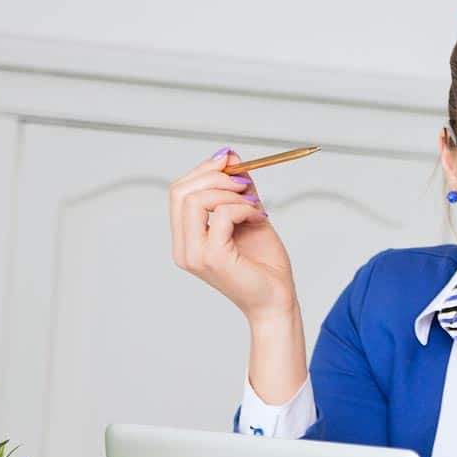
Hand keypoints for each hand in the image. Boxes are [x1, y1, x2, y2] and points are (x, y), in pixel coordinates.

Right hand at [169, 146, 296, 322]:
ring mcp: (195, 254)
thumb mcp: (249, 216)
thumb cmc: (264, 265)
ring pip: (196, 200)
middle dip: (214, 177)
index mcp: (186, 240)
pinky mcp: (213, 258)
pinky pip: (222, 215)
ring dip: (231, 194)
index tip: (230, 162)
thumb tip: (230, 156)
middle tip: (245, 183)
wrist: (277, 300)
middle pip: (180, 191)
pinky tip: (258, 217)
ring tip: (254, 206)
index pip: (178, 192)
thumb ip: (238, 190)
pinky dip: (243, 208)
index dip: (204, 171)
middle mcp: (183, 248)